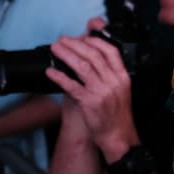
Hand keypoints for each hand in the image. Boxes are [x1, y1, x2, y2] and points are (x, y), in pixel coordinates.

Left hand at [46, 24, 139, 155]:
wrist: (118, 136)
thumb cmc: (117, 115)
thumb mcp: (120, 90)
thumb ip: (109, 75)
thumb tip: (90, 61)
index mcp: (122, 77)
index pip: (110, 51)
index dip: (95, 41)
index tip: (83, 37)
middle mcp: (113, 81)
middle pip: (93, 55)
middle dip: (76, 44)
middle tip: (62, 40)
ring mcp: (101, 91)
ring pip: (82, 66)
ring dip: (66, 55)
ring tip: (55, 49)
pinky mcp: (89, 102)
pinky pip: (72, 85)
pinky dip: (60, 76)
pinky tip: (51, 72)